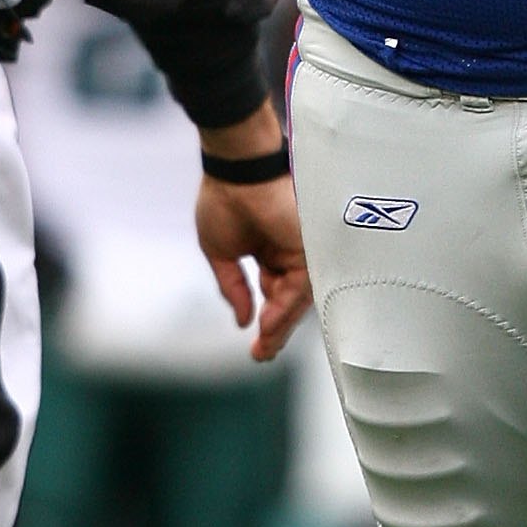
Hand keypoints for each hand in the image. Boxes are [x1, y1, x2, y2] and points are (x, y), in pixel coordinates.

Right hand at [195, 105, 309, 361]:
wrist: (236, 171)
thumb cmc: (224, 201)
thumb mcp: (220, 253)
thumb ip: (233, 288)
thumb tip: (241, 319)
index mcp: (268, 251)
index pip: (272, 293)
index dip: (264, 320)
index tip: (255, 346)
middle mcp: (287, 253)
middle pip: (287, 301)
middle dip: (275, 330)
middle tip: (262, 354)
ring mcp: (299, 250)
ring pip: (296, 298)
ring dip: (280, 325)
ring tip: (264, 347)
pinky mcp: (306, 247)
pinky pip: (300, 285)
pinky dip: (285, 307)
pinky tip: (269, 324)